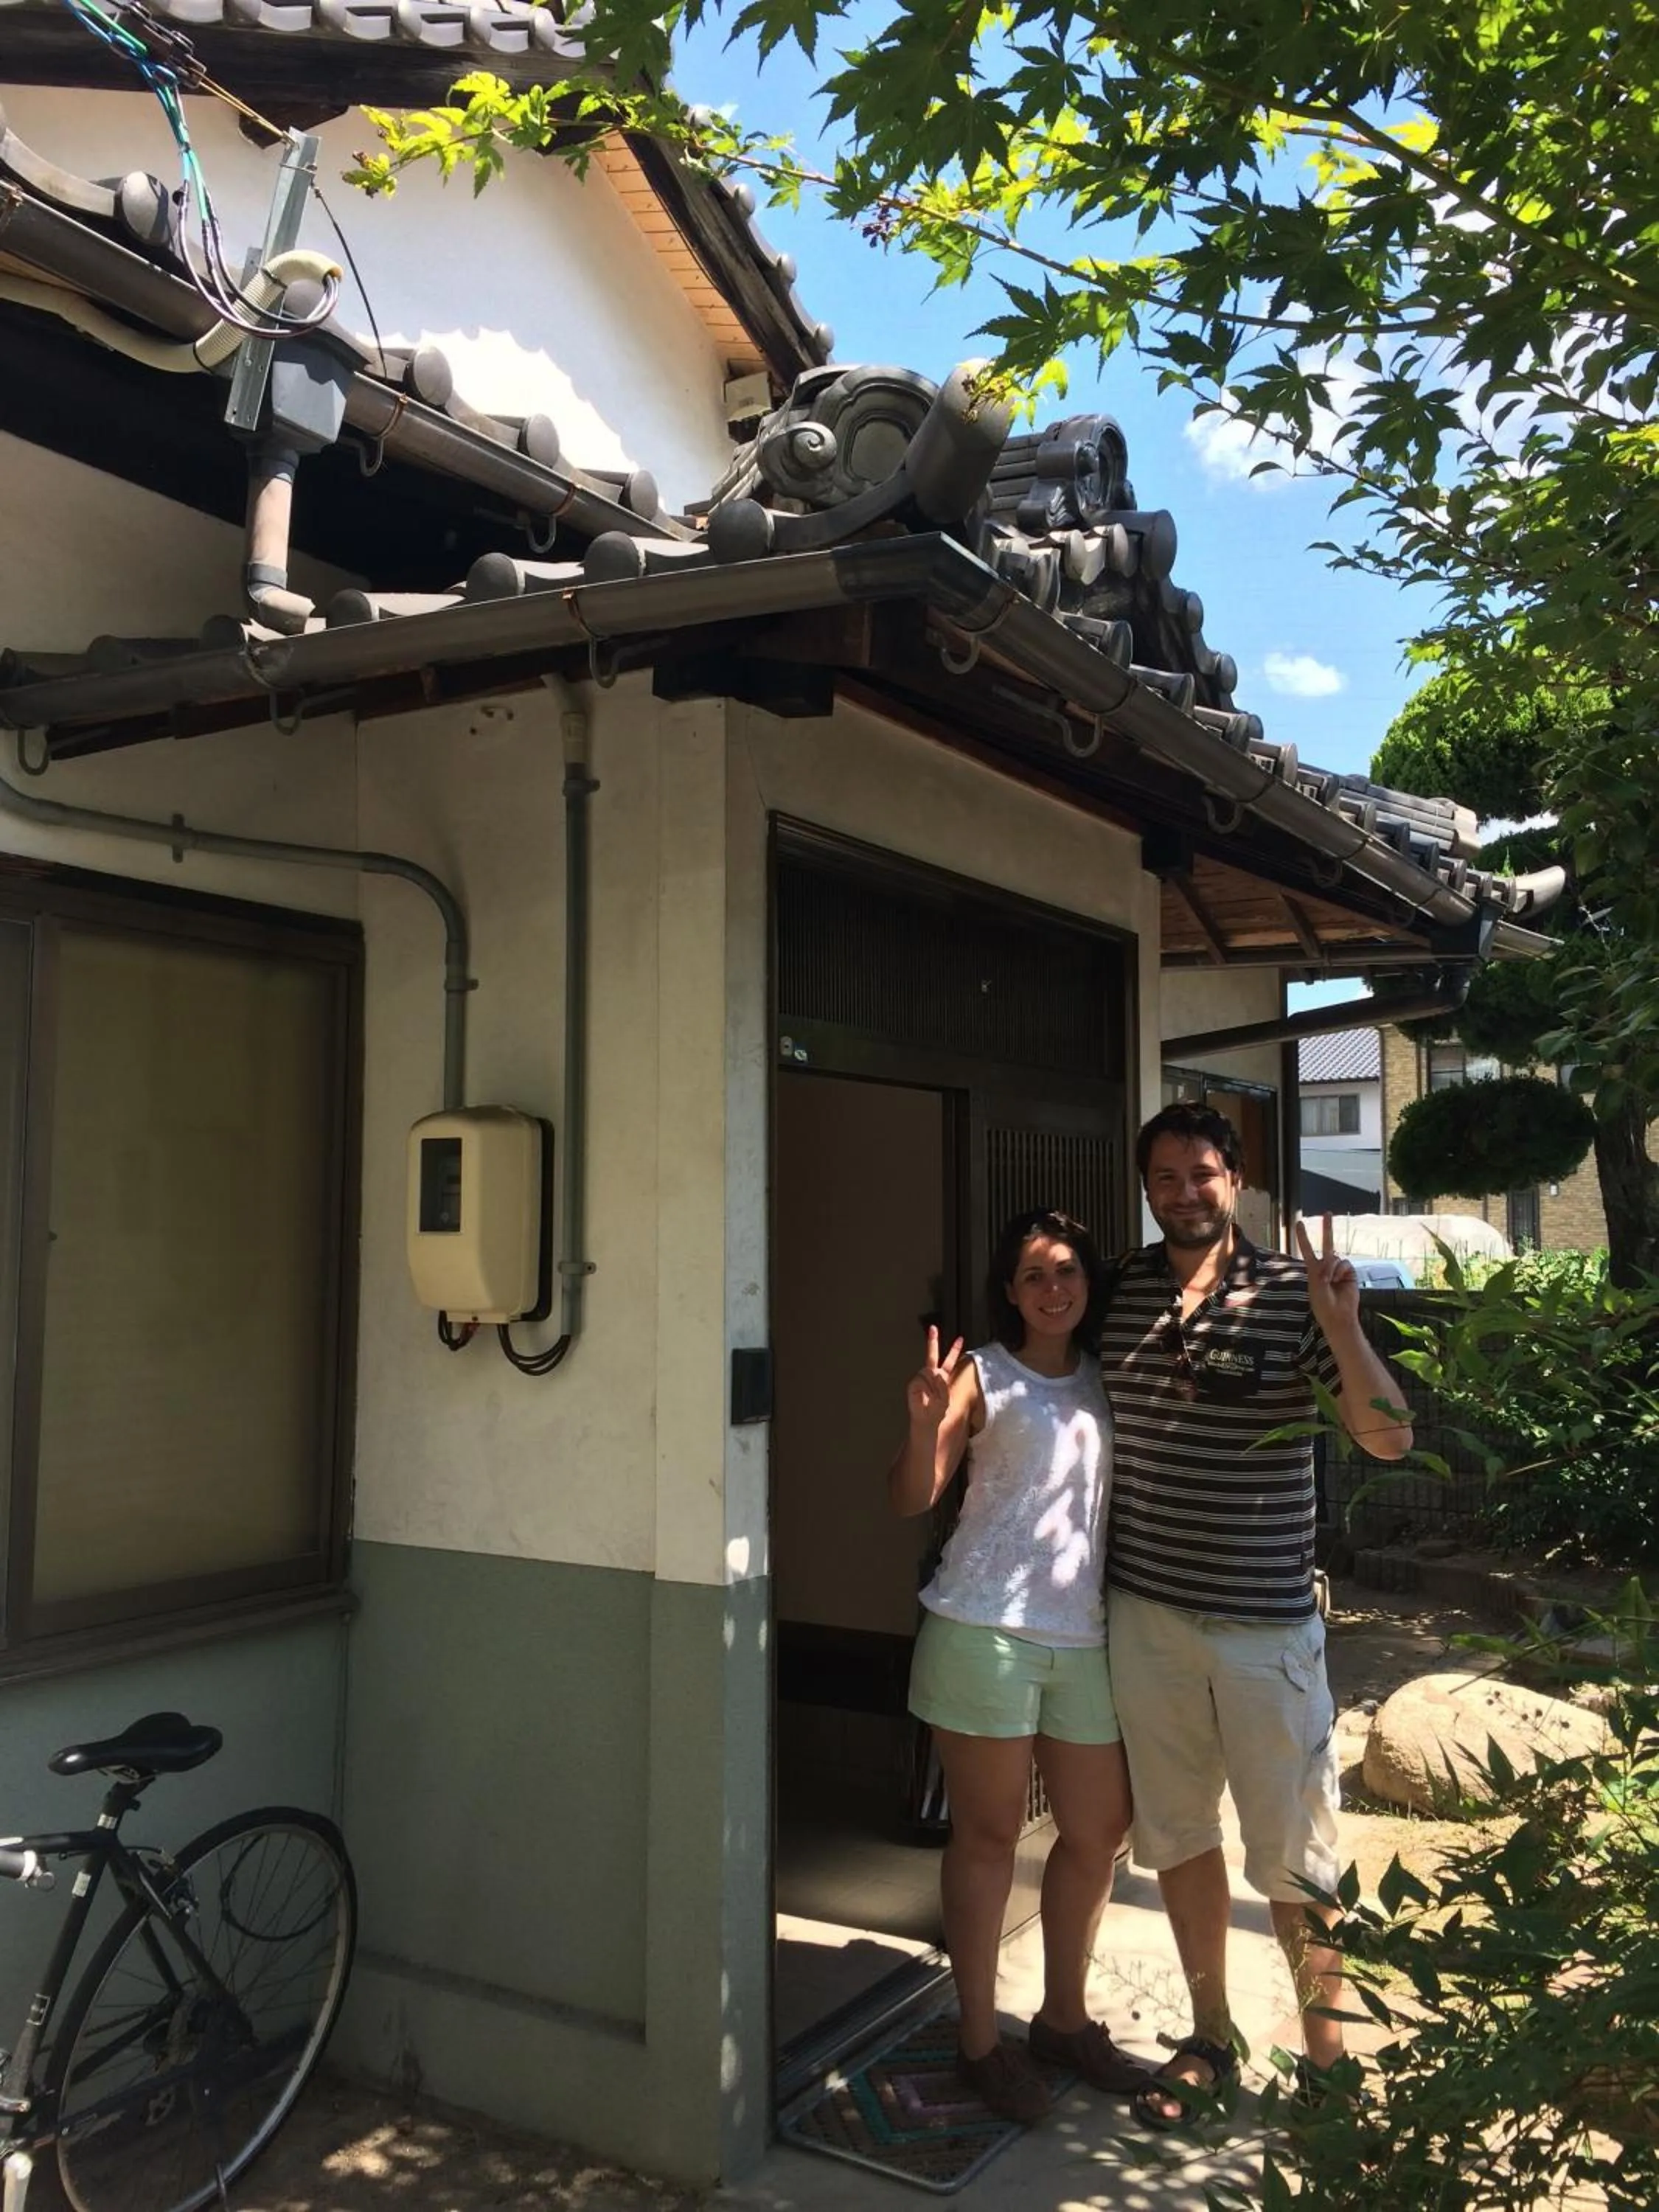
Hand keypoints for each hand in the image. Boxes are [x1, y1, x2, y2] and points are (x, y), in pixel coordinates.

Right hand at [907, 1326, 964, 1430]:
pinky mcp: (913, 1383)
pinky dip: (926, 1389)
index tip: (960, 1338)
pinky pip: (922, 1381)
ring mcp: (921, 1378)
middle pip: (932, 1355)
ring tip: (933, 1398)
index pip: (950, 1361)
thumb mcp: (946, 1397)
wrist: (927, 1421)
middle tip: (933, 1327)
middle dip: (932, 1341)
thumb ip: (943, 1384)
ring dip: (934, 1387)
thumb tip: (935, 1373)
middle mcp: (931, 1375)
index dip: (954, 1350)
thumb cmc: (938, 1411)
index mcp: (942, 1377)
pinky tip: (925, 1397)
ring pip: (930, 1373)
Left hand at [1294, 1214, 1360, 1333]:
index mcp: (1313, 1270)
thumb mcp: (1316, 1284)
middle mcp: (1327, 1267)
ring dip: (1330, 1268)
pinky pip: (1344, 1263)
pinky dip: (1339, 1271)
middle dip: (1327, 1228)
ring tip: (1329, 1282)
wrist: (1338, 1315)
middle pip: (1327, 1244)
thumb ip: (1323, 1268)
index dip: (1303, 1237)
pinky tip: (1338, 1281)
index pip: (1307, 1250)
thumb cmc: (1322, 1303)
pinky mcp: (1350, 1273)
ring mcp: (1339, 1270)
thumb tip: (1334, 1259)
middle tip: (1327, 1212)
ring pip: (1335, 1256)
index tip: (1299, 1223)